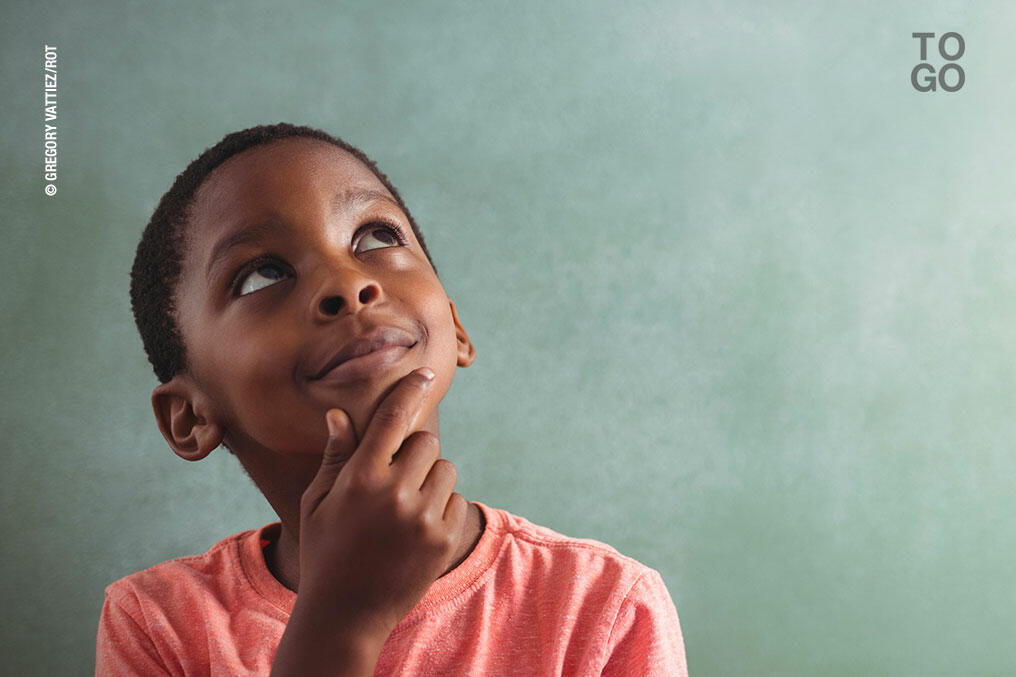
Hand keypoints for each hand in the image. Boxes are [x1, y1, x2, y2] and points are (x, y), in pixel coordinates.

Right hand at [295, 367, 468, 637]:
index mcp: (360, 479)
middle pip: (427, 441)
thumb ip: (336, 457)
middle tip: (395, 477)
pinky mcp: (444, 539)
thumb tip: (339, 414)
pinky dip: (440, 506)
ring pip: (445, 469)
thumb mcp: (320, 503)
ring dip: (430, 478)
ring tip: (404, 507)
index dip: (410, 391)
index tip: (425, 373)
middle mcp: (395, 494)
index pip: (392, 420)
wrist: (346, 614)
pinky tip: (415, 529)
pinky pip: (455, 500)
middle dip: (414, 452)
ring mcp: (423, 518)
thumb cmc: (326, 551)